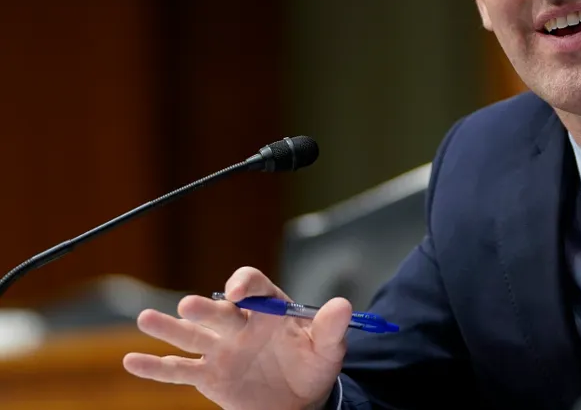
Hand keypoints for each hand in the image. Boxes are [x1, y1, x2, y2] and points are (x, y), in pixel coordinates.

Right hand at [123, 266, 351, 409]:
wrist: (301, 400)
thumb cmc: (313, 364)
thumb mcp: (329, 347)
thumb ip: (333, 327)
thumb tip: (343, 305)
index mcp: (268, 308)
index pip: (254, 287)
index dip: (245, 286)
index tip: (238, 294)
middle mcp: (239, 324)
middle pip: (218, 312)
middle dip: (205, 309)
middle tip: (189, 307)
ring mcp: (220, 350)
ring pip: (191, 336)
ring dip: (169, 328)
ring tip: (146, 319)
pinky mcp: (208, 376)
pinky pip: (179, 370)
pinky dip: (155, 367)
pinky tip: (132, 361)